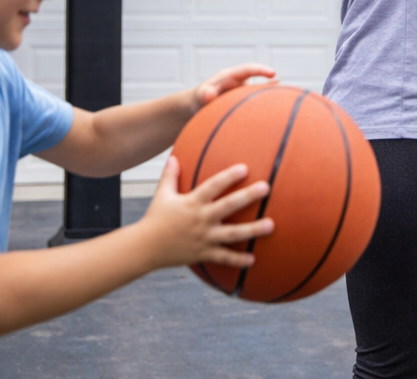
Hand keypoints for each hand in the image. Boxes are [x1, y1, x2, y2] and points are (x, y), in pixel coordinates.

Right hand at [138, 157, 271, 270]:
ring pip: (232, 234)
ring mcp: (203, 238)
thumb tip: (172, 156)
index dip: (229, 177)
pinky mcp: (203, 253)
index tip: (245, 168)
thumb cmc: (155, 218)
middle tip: (266, 188)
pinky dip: (238, 260)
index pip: (213, 186)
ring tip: (271, 225)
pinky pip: (223, 258)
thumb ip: (170, 176)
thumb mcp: (162, 195)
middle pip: (228, 206)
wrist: (145, 248)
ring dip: (253, 230)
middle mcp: (200, 219)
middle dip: (248, 197)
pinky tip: (253, 260)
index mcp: (192, 202)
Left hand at [189, 62, 274, 114]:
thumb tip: (208, 95)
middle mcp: (240, 82)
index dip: (260, 70)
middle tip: (282, 85)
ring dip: (270, 92)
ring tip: (287, 96)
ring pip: (259, 90)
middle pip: (258, 78)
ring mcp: (244, 91)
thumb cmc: (199, 99)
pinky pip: (258, 100)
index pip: (247, 69)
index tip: (272, 73)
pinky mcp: (245, 101)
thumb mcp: (199, 97)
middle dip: (270, 80)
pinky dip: (267, 101)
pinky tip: (282, 106)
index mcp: (230, 76)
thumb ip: (204, 95)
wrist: (200, 105)